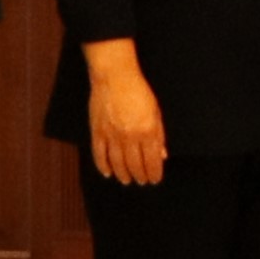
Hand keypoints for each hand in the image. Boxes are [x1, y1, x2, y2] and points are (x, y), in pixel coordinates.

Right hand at [82, 45, 166, 185]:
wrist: (114, 76)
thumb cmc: (138, 90)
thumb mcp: (156, 111)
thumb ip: (159, 134)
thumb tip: (162, 155)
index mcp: (147, 131)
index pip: (151, 160)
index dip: (154, 173)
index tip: (155, 179)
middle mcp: (129, 136)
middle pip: (135, 164)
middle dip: (140, 176)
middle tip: (142, 182)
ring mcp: (111, 134)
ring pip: (117, 163)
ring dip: (123, 174)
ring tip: (127, 180)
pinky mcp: (97, 131)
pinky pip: (99, 154)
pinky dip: (103, 165)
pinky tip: (108, 173)